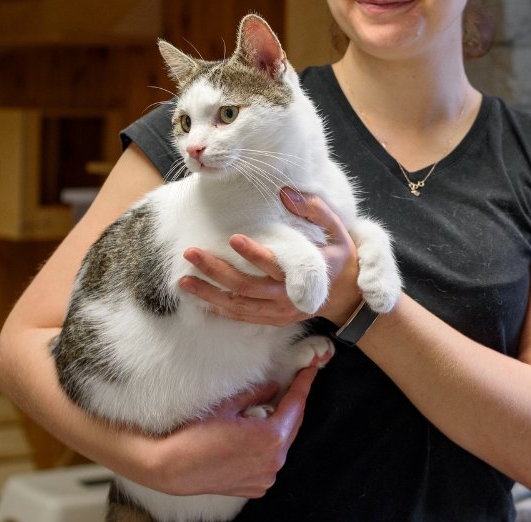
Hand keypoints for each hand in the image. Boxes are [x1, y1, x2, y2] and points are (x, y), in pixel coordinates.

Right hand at [134, 366, 317, 497]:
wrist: (171, 467)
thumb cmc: (196, 434)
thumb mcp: (228, 406)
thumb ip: (256, 394)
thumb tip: (273, 388)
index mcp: (272, 438)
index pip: (296, 404)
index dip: (303, 384)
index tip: (311, 370)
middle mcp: (275, 461)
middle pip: (293, 425)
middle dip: (293, 405)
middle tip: (293, 385)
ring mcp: (267, 477)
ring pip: (282, 445)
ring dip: (279, 428)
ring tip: (266, 411)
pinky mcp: (256, 488)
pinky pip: (270, 462)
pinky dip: (267, 448)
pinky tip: (252, 438)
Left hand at [179, 188, 361, 326]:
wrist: (347, 295)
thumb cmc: (339, 256)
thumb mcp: (337, 231)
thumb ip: (315, 210)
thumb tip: (285, 192)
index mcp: (306, 274)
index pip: (275, 265)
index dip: (254, 254)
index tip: (232, 238)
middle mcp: (288, 298)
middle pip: (246, 287)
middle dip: (216, 271)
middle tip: (191, 253)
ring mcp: (279, 312)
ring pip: (239, 306)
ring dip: (209, 294)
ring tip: (183, 281)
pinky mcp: (272, 320)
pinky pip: (241, 318)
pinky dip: (219, 310)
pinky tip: (198, 298)